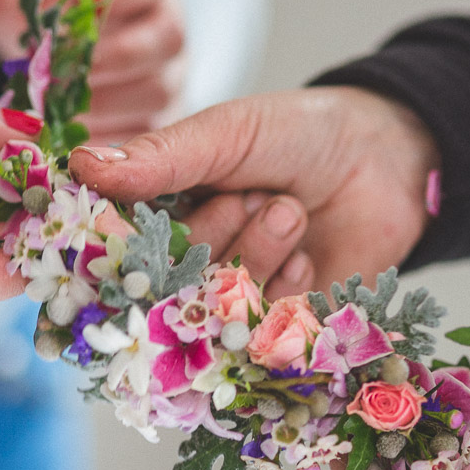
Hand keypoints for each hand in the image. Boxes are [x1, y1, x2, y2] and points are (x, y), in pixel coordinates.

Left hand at [0, 0, 185, 142]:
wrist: (71, 42)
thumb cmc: (53, 4)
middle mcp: (169, 23)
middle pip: (166, 38)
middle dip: (115, 56)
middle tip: (64, 70)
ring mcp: (172, 73)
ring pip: (159, 90)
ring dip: (108, 103)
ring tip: (59, 111)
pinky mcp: (161, 117)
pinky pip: (146, 133)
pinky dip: (110, 141)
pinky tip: (69, 143)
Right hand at [68, 86, 440, 297]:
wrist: (388, 158)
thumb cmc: (300, 135)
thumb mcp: (228, 134)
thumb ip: (161, 156)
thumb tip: (81, 165)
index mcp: (160, 215)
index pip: (113, 249)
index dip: (115, 246)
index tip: (128, 229)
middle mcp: (189, 266)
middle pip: (163, 287)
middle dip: (208, 237)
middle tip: (248, 195)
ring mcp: (234, 302)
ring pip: (214, 310)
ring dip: (254, 255)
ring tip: (288, 209)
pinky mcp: (281, 332)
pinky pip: (262, 335)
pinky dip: (286, 292)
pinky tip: (306, 254)